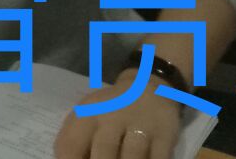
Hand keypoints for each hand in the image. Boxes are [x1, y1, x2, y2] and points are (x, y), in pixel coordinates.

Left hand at [55, 74, 181, 158]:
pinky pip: (158, 158)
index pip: (71, 145)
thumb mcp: (86, 115)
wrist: (148, 85)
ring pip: (132, 157)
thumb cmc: (110, 109)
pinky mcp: (164, 134)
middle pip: (104, 151)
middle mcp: (112, 117)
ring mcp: (140, 125)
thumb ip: (73, 140)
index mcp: (87, 114)